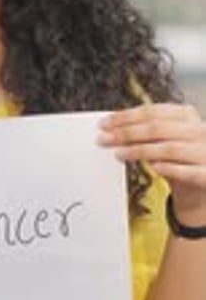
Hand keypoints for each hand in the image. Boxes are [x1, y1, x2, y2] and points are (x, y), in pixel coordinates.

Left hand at [98, 103, 205, 224]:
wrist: (201, 187)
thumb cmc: (179, 159)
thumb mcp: (165, 139)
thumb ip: (146, 131)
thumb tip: (113, 129)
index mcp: (186, 115)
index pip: (153, 111)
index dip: (126, 117)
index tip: (105, 123)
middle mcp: (198, 131)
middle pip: (157, 128)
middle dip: (127, 133)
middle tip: (104, 139)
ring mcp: (205, 152)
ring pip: (169, 149)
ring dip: (140, 151)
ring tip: (119, 154)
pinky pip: (187, 171)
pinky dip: (170, 169)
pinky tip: (154, 169)